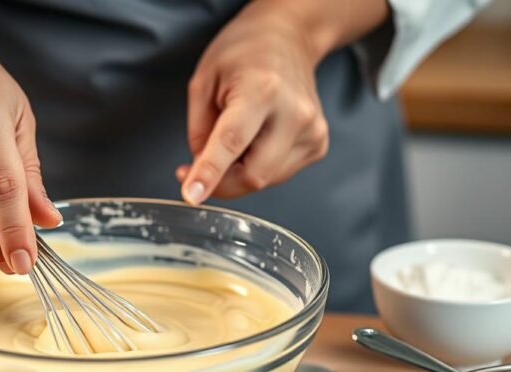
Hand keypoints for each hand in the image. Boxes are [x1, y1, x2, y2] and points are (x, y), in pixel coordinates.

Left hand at [179, 1, 332, 203]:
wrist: (289, 38)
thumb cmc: (244, 53)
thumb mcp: (203, 81)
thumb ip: (199, 131)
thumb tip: (202, 172)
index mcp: (262, 90)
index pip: (232, 142)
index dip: (210, 173)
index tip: (192, 194)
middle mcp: (294, 112)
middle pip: (254, 175)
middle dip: (220, 182)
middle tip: (194, 170)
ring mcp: (312, 131)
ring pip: (265, 180)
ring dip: (238, 173)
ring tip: (231, 139)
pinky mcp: (318, 144)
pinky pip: (278, 174)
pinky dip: (257, 167)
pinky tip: (254, 140)